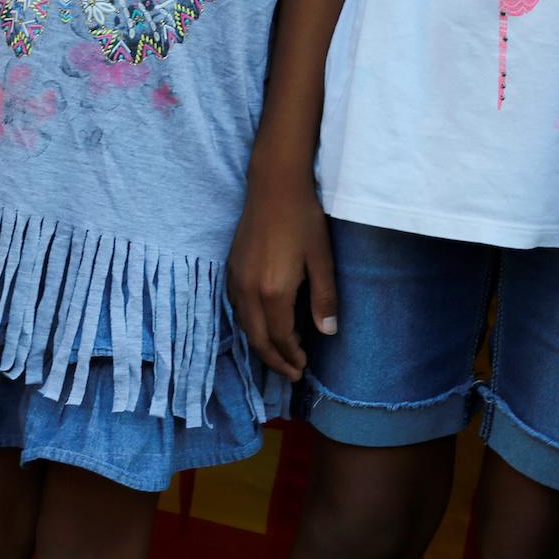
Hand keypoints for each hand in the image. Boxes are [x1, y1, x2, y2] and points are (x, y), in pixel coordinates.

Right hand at [227, 157, 337, 380]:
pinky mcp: (231, 268)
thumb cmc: (303, 220)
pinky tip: (262, 324)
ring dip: (260, 343)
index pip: (279, 338)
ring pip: (244, 324)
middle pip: (257, 338)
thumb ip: (324, 299)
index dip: (291, 357)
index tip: (303, 367)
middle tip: (291, 372)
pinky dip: (250, 324)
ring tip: (279, 353)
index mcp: (273, 292)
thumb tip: (327, 333)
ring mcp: (236, 278)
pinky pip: (237, 307)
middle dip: (274, 359)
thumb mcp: (322, 260)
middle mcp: (249, 290)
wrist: (274, 185)